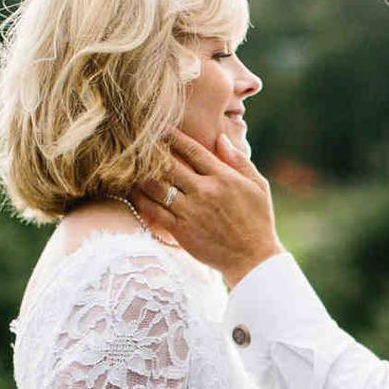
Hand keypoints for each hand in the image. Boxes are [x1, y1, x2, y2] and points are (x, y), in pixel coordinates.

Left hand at [132, 130, 283, 286]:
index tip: (161, 128)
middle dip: (152, 151)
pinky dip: (140, 199)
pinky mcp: (180, 231)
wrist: (253, 259)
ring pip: (156, 186)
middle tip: (138, 142)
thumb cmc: (258, 220)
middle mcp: (204, 191)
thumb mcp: (258, 186)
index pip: (192, 150)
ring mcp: (190, 211)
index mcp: (223, 177)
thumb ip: (239, 161)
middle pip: (169, 164)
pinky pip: (153, 211)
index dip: (173, 137)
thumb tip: (221, 139)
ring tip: (130, 164)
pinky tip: (132, 191)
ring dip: (141, 173)